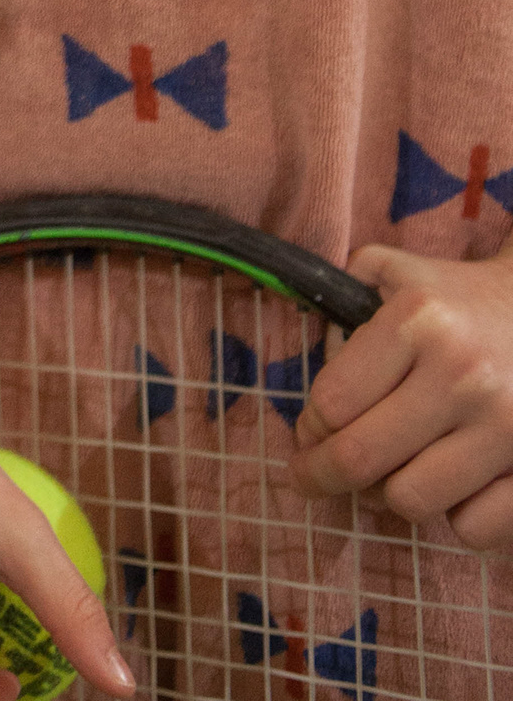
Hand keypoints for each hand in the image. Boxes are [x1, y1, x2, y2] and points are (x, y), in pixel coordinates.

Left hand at [291, 242, 512, 548]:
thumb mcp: (396, 272)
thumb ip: (341, 293)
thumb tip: (309, 350)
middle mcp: (462, 373)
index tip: (307, 434)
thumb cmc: (460, 298)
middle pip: (360, 459)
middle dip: (321, 475)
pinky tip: (452, 483)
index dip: (309, 427)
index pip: (332, 403)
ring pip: (411, 500)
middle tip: (312, 477)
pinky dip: (455, 517)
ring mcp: (505, 426)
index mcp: (419, 319)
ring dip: (389, 495)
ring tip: (390, 472)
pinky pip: (473, 529)